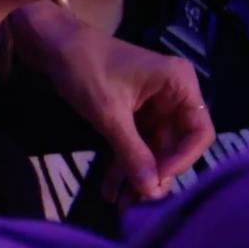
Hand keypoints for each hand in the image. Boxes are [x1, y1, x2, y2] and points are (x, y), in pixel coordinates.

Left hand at [9, 2, 212, 201]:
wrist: (49, 43)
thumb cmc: (84, 66)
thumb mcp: (108, 112)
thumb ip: (131, 151)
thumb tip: (151, 191)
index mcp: (180, 85)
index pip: (198, 132)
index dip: (182, 160)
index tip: (157, 181)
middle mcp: (175, 96)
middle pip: (176, 146)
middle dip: (155, 175)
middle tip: (138, 204)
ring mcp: (156, 106)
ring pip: (154, 150)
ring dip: (137, 176)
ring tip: (121, 204)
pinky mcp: (136, 114)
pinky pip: (136, 144)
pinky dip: (124, 164)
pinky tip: (111, 188)